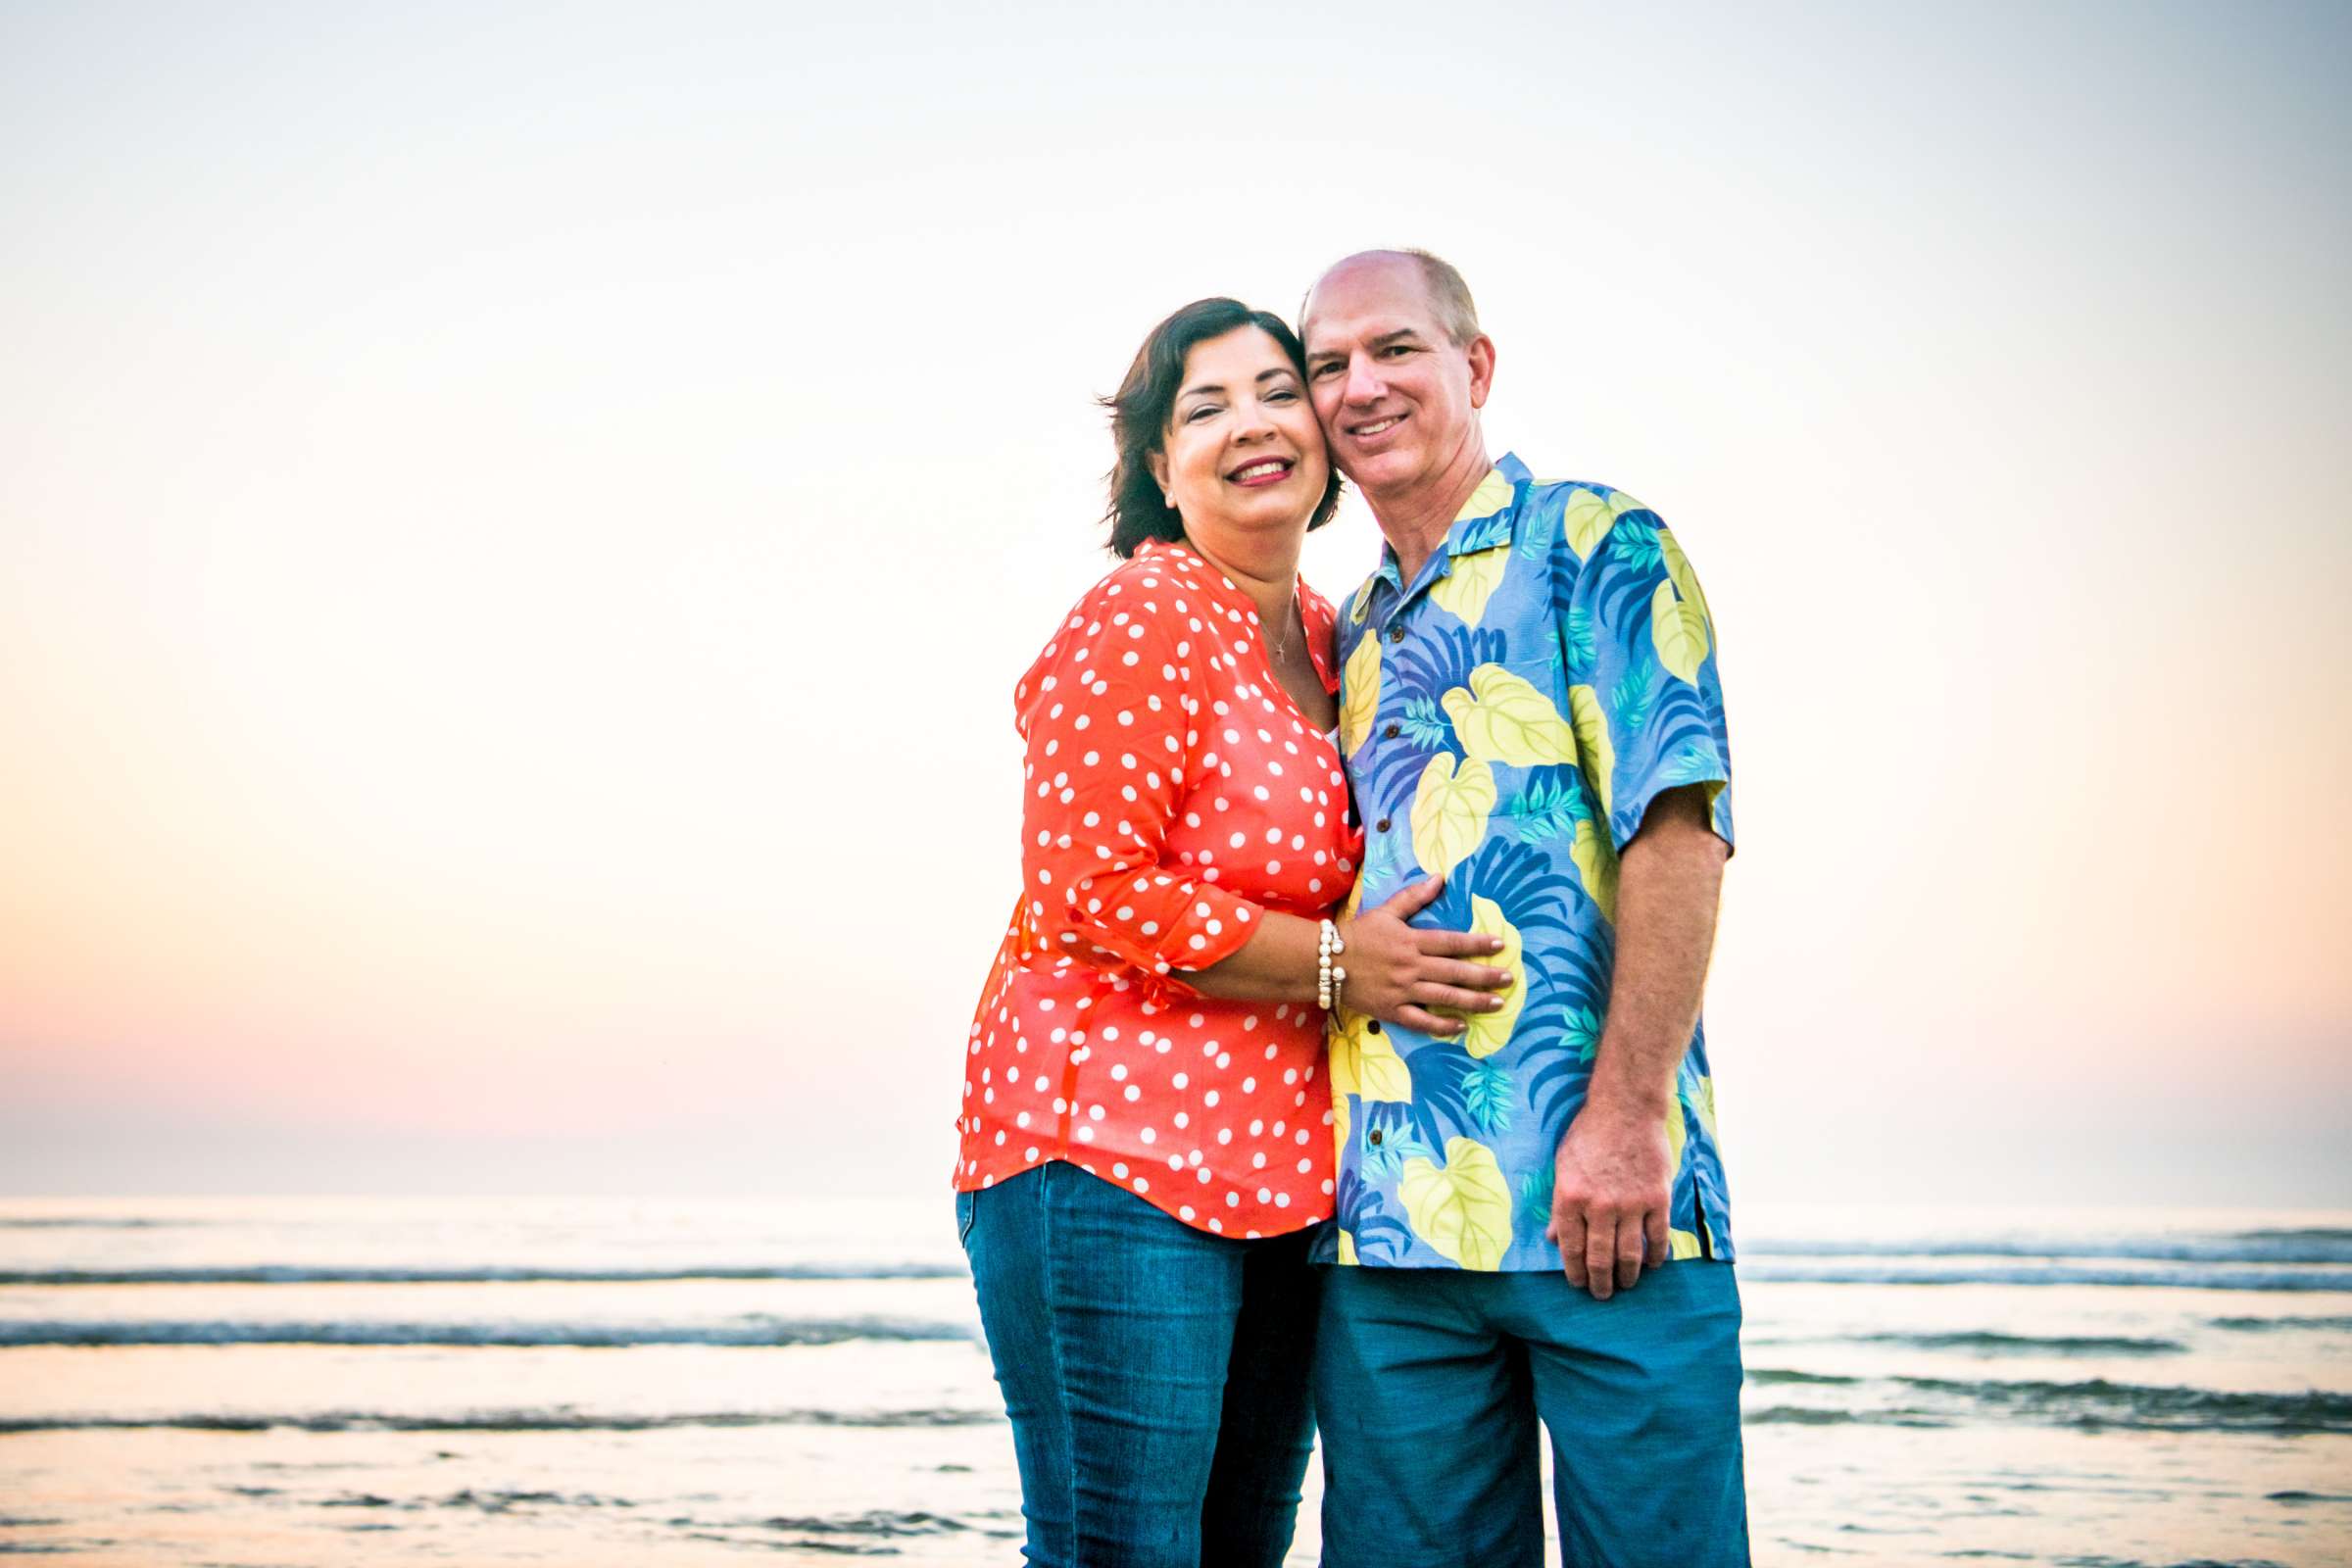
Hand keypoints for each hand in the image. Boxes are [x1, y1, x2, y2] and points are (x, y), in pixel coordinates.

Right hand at [1336, 876, 1512, 1036]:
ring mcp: (1402, 991)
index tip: (1500, 945)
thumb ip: (1414, 897)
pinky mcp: (1392, 1011)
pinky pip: (1422, 1021)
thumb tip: (1440, 877)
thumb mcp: (1385, 911)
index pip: (1451, 942)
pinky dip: (1442, 1026)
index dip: (1477, 944)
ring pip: (1444, 998)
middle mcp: (1410, 967)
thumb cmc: (1357, 935)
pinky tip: (1462, 1026)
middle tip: (1509, 979)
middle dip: (1485, 976)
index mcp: (1411, 941)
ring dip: (1473, 1001)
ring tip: (1496, 1003)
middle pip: (1454, 972)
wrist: (1323, 962)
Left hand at [1544, 1099, 1670, 1299]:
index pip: (1571, 1249)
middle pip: (1600, 1258)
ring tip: (1625, 1285)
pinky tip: (1652, 1265)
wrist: (1626, 1109)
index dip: (1574, 1272)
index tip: (1578, 1284)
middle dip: (1600, 1283)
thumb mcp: (1563, 1167)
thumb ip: (1561, 1206)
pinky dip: (1655, 1256)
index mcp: (1570, 1198)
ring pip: (1629, 1254)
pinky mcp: (1657, 1198)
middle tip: (1602, 1294)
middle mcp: (1599, 1206)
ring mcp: (1630, 1204)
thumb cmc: (1589, 1135)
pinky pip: (1657, 1237)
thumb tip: (1554, 1239)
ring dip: (1627, 1276)